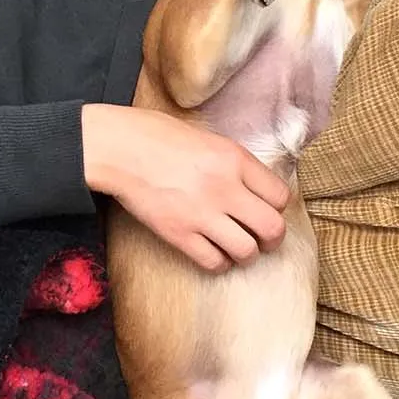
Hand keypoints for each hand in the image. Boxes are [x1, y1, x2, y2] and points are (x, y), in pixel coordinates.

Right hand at [82, 104, 288, 272]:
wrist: (118, 149)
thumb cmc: (157, 136)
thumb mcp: (207, 139)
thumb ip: (233, 163)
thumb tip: (253, 186)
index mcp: (234, 159)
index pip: (280, 195)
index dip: (277, 206)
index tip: (266, 208)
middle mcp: (224, 188)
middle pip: (272, 228)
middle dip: (272, 238)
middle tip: (263, 238)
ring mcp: (202, 214)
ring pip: (247, 251)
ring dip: (246, 253)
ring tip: (237, 247)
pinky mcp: (179, 234)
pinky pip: (213, 262)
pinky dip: (219, 262)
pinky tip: (213, 253)